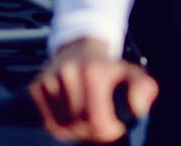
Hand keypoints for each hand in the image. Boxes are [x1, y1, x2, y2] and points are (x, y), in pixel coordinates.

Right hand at [29, 38, 158, 142]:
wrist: (79, 50)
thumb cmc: (108, 69)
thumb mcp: (132, 75)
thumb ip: (144, 90)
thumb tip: (137, 108)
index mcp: (94, 71)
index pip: (97, 121)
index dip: (107, 131)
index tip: (113, 127)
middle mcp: (68, 72)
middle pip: (79, 126)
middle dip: (92, 131)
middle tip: (100, 122)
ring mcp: (49, 79)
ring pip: (62, 127)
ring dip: (75, 130)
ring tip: (85, 116)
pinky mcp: (36, 86)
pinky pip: (47, 123)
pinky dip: (59, 126)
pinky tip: (70, 114)